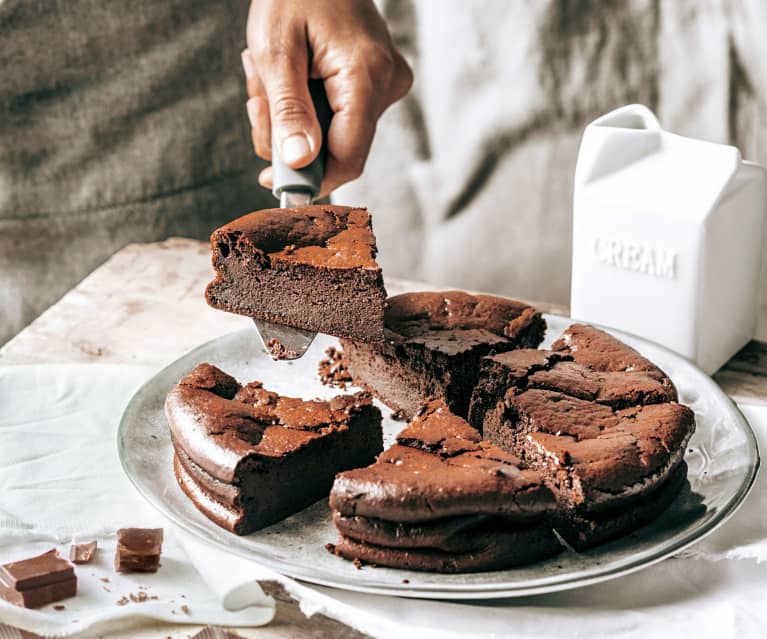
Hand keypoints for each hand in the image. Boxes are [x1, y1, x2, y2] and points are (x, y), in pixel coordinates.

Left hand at [243, 0, 412, 195]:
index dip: (309, 178)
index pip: (348, 158)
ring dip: (290, 117)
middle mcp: (387, 86)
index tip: (270, 180)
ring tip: (269, 76)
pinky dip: (305, 105)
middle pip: (336, 149)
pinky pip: (338, 116)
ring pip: (332, 134)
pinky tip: (291, 75)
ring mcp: (386, 85)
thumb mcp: (276, 51)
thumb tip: (299, 163)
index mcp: (367, 77)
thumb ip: (289, 110)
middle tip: (258, 101)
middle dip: (287, 135)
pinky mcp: (377, 84)